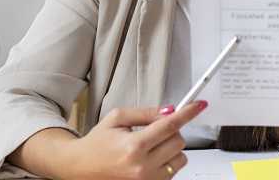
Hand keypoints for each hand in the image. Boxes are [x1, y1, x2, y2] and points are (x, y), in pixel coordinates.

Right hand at [66, 101, 207, 179]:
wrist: (79, 168)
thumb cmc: (97, 144)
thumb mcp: (117, 118)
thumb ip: (145, 113)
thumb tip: (169, 110)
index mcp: (134, 146)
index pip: (169, 125)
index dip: (187, 113)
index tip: (198, 106)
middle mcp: (142, 166)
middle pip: (179, 141)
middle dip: (172, 131)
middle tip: (156, 129)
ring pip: (180, 158)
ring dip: (171, 148)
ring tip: (151, 147)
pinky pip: (173, 171)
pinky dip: (167, 162)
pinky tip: (149, 159)